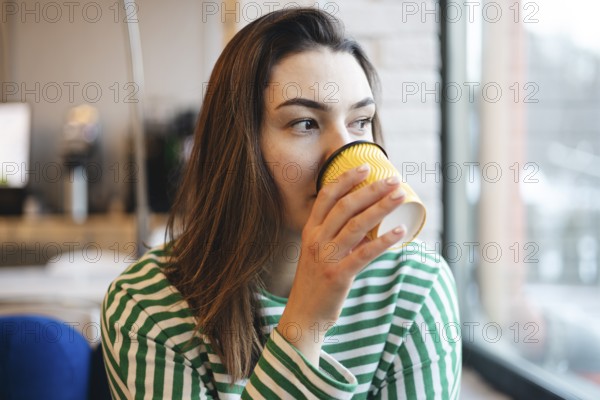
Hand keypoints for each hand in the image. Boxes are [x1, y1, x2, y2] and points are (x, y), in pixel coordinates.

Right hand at [277, 164, 405, 362]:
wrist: (304, 316)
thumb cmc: (315, 282)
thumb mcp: (317, 253)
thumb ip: (336, 235)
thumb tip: (366, 221)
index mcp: (310, 230)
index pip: (327, 196)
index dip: (347, 179)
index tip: (366, 166)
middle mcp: (316, 240)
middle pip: (346, 206)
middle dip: (371, 189)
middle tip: (393, 180)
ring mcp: (326, 257)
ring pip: (357, 225)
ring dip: (381, 208)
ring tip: (400, 196)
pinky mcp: (338, 275)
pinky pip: (365, 253)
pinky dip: (384, 240)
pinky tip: (400, 231)